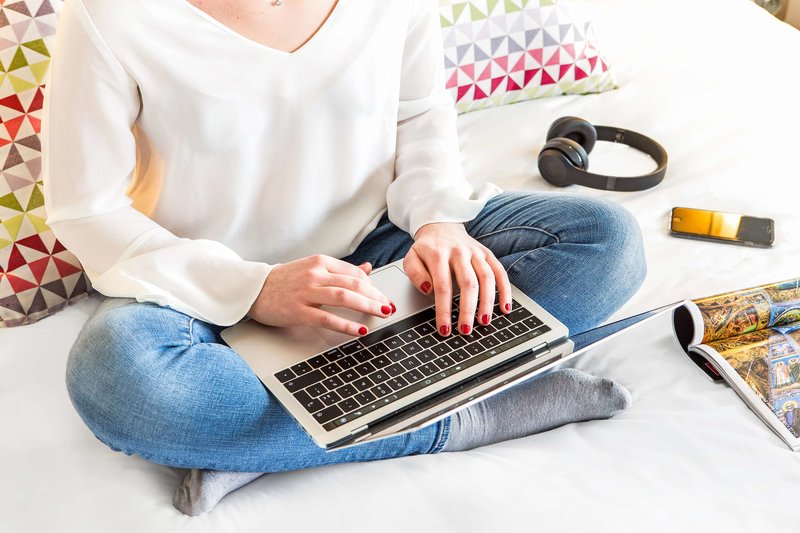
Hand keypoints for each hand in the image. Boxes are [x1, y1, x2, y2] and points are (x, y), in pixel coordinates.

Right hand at [247, 255, 395, 335]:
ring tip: (382, 313)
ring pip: (344, 297)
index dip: (373, 286)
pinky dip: (346, 325)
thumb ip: (340, 270)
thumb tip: (367, 268)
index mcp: (320, 262)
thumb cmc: (284, 281)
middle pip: (354, 284)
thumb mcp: (313, 268)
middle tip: (388, 306)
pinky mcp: (298, 310)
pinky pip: (327, 318)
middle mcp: (315, 274)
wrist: (253, 289)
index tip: (382, 296)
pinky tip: (360, 330)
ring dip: (367, 306)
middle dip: (376, 296)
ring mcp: (306, 292)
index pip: (354, 273)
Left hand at [406, 222, 511, 336]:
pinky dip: (505, 290)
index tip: (444, 329)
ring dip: (487, 302)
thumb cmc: (426, 249)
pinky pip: (500, 272)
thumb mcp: (411, 257)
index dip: (444, 310)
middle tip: (466, 330)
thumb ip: (415, 274)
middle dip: (467, 310)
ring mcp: (475, 252)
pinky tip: (505, 307)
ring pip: (486, 278)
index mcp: (438, 254)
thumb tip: (428, 290)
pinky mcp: (487, 253)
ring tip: (484, 322)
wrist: (441, 226)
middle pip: (468, 283)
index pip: (442, 287)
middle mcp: (459, 252)